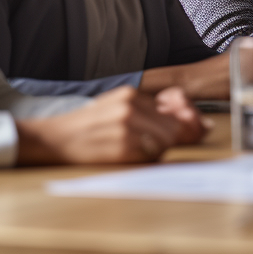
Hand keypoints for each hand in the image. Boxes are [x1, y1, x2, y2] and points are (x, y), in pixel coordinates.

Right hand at [15, 85, 207, 165]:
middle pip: (173, 126)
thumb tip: (189, 123)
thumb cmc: (88, 126)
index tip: (196, 129)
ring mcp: (127, 126)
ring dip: (158, 150)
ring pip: (166, 141)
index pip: (174, 107)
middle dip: (171, 139)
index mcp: (131, 94)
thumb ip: (146, 110)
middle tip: (152, 145)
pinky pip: (151, 155)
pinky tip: (130, 155)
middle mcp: (131, 106)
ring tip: (136, 150)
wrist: (56, 139)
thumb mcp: (115, 107)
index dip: (185, 122)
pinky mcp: (123, 146)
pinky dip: (147, 159)